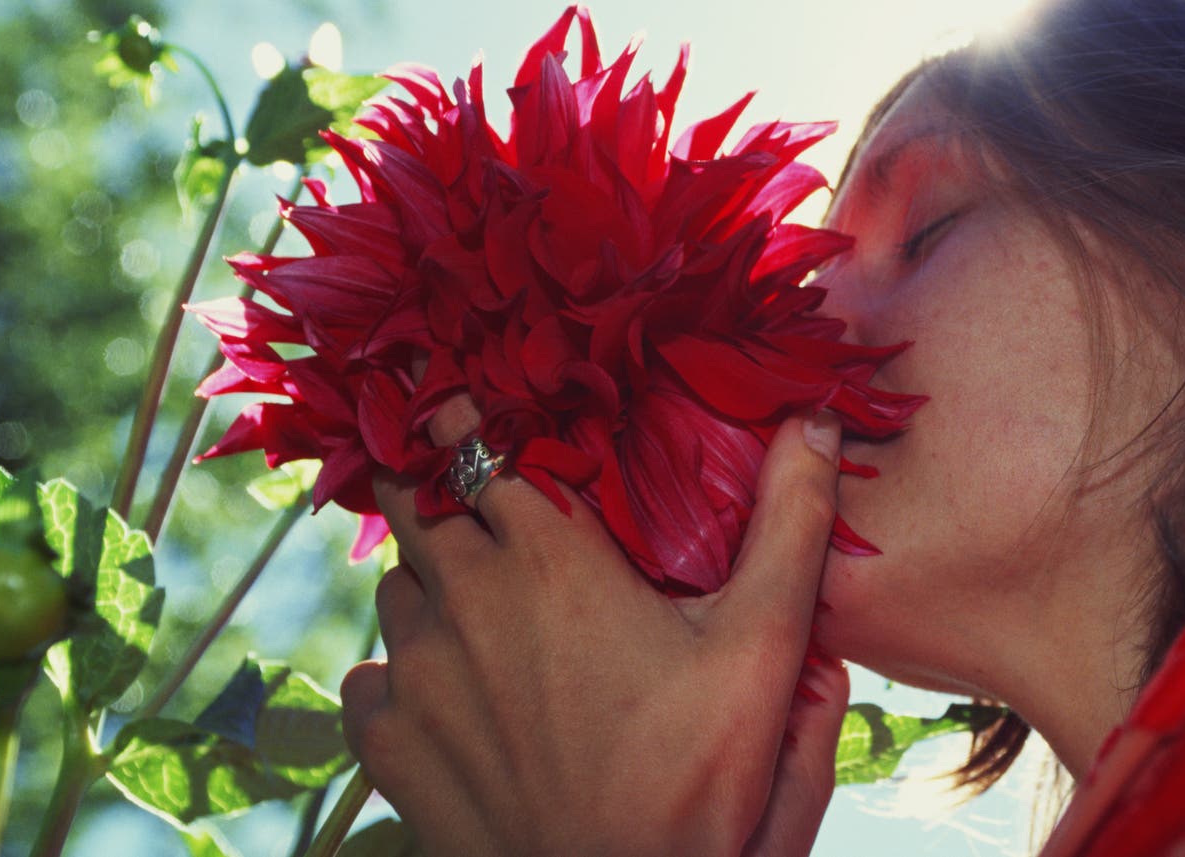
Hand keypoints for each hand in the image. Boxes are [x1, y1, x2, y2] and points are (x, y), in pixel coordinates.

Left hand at [340, 397, 851, 855]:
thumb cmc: (696, 780)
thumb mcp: (764, 649)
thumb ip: (789, 525)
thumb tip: (813, 423)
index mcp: (548, 557)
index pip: (469, 439)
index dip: (464, 412)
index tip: (473, 401)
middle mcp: (462, 601)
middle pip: (409, 497)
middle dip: (429, 476)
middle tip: (471, 485)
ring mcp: (414, 676)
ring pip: (396, 588)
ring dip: (431, 579)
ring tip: (487, 605)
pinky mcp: (387, 744)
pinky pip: (371, 676)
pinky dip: (403, 670)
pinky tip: (455, 690)